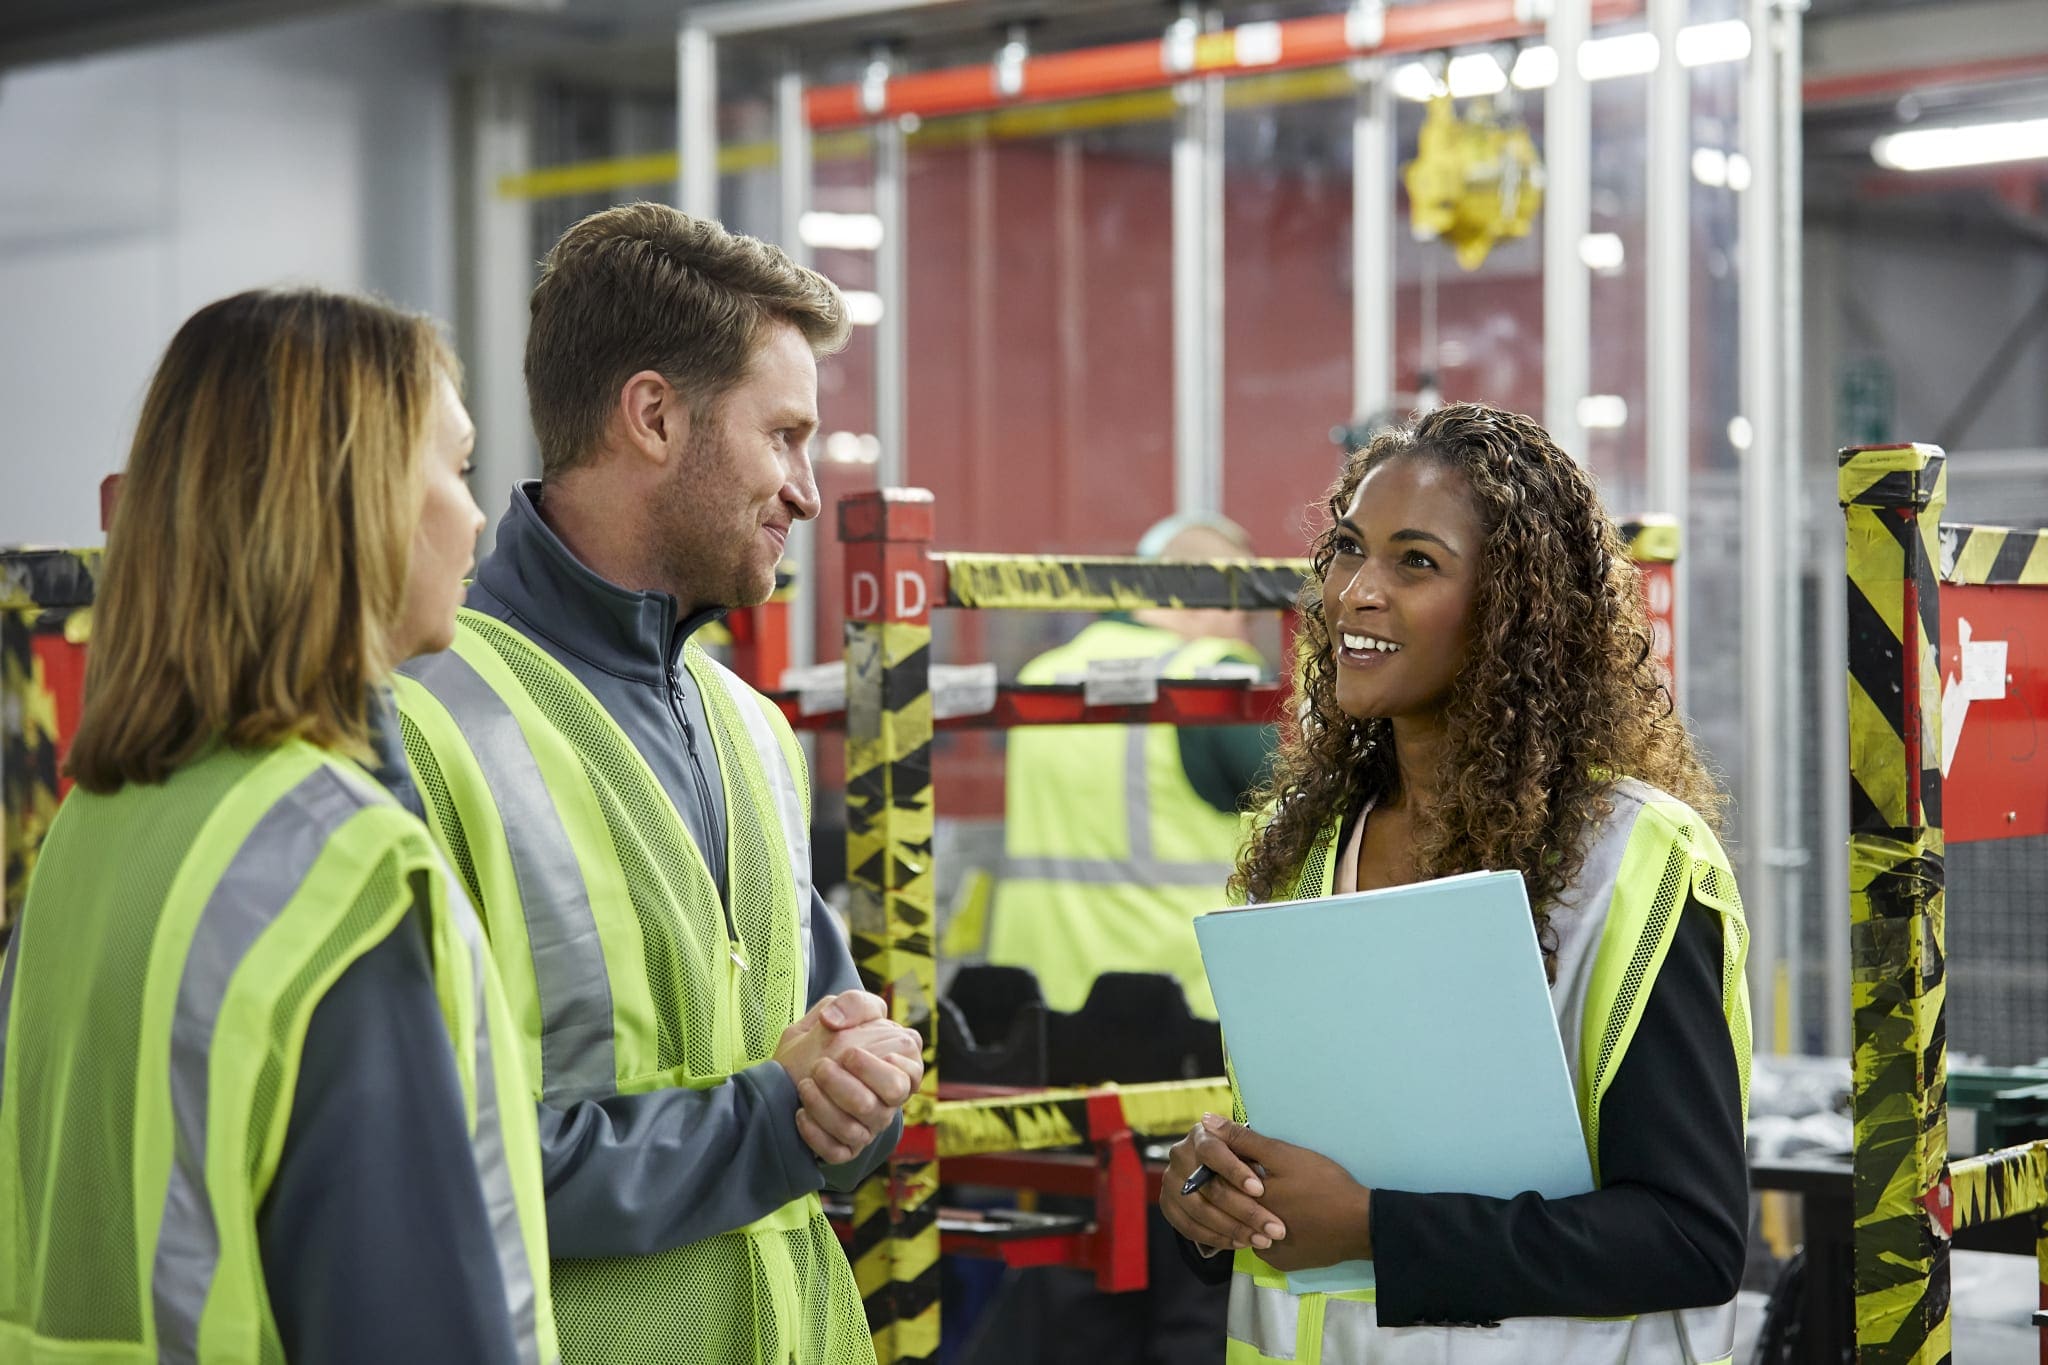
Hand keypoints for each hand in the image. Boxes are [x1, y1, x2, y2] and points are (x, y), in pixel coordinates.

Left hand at [776, 997, 923, 1162]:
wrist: (788, 1071)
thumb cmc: (822, 1040)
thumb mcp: (835, 1011)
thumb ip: (851, 1003)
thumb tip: (835, 1022)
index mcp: (899, 1065)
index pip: (912, 1074)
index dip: (879, 1066)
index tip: (848, 1053)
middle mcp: (889, 1100)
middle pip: (888, 1101)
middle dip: (849, 1083)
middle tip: (820, 1067)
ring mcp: (870, 1127)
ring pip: (859, 1128)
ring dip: (824, 1104)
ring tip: (804, 1084)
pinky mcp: (847, 1150)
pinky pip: (838, 1152)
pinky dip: (814, 1133)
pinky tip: (800, 1112)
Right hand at [1159, 1113, 1286, 1253]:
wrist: (1228, 1179)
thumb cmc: (1247, 1160)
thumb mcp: (1253, 1148)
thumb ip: (1246, 1142)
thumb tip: (1224, 1127)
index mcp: (1201, 1135)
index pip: (1212, 1151)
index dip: (1235, 1171)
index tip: (1259, 1190)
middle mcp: (1181, 1156)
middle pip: (1210, 1187)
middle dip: (1247, 1211)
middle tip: (1274, 1228)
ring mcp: (1171, 1182)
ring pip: (1201, 1212)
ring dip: (1235, 1229)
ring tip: (1263, 1240)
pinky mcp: (1169, 1206)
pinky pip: (1191, 1228)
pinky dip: (1218, 1238)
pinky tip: (1241, 1242)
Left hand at [1209, 1121, 1372, 1272]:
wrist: (1360, 1224)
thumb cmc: (1322, 1184)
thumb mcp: (1284, 1155)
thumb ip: (1244, 1139)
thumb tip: (1206, 1122)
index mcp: (1246, 1201)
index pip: (1219, 1181)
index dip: (1227, 1167)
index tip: (1243, 1160)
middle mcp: (1248, 1230)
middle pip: (1232, 1206)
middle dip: (1239, 1189)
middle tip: (1266, 1179)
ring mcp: (1265, 1251)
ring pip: (1246, 1227)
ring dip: (1253, 1211)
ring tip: (1280, 1197)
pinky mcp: (1281, 1263)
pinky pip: (1265, 1243)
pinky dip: (1269, 1230)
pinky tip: (1288, 1217)